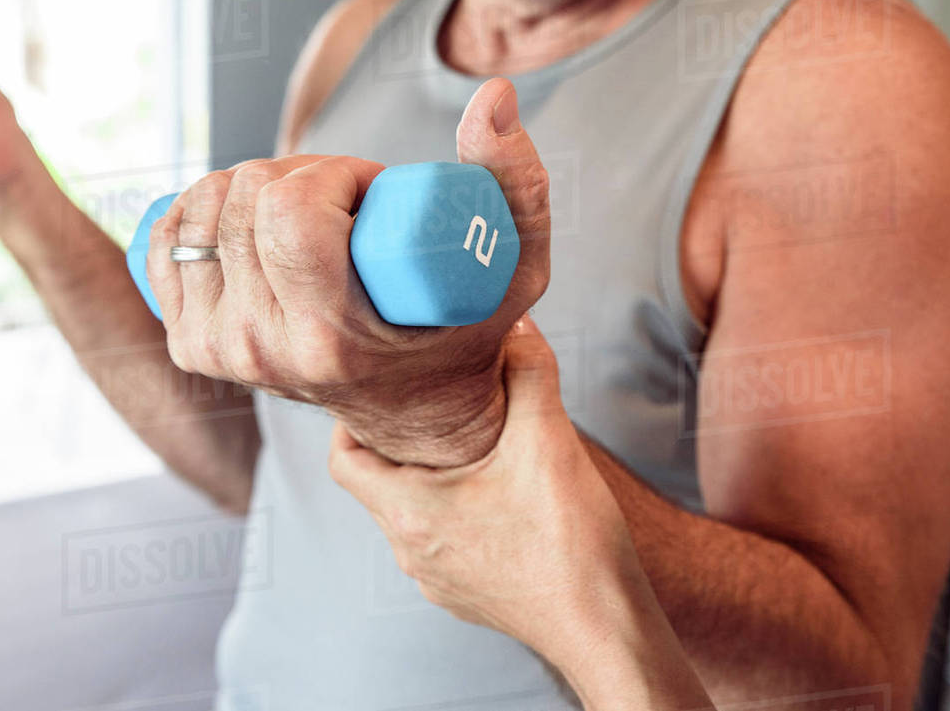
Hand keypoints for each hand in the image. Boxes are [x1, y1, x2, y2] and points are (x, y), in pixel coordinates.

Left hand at [146, 78, 550, 465]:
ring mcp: (219, 351)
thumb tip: (493, 95)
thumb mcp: (514, 265)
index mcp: (333, 337)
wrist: (414, 411)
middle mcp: (264, 350)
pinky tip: (250, 225)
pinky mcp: (191, 344)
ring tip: (309, 219)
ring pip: (204, 207)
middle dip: (301, 174)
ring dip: (256, 188)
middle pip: (245, 199)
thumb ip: (518, 181)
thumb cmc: (463, 331)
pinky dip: (204, 211)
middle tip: (347, 203)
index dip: (333, 174)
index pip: (290, 212)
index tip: (371, 190)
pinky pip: (171, 236)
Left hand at [328, 318, 708, 710]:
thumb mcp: (548, 439)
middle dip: (400, 439)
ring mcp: (438, 578)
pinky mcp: (468, 593)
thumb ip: (528, 370)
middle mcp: (411, 551)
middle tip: (431, 402)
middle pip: (377, 482)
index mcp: (408, 512)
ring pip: (412, 512)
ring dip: (431, 475)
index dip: (351, 418)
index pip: (342, 458)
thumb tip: (514, 321)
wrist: (607, 627)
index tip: (381, 390)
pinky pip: (444, 540)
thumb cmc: (570, 544)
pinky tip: (498, 491)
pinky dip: (456, 509)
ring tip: (469, 441)